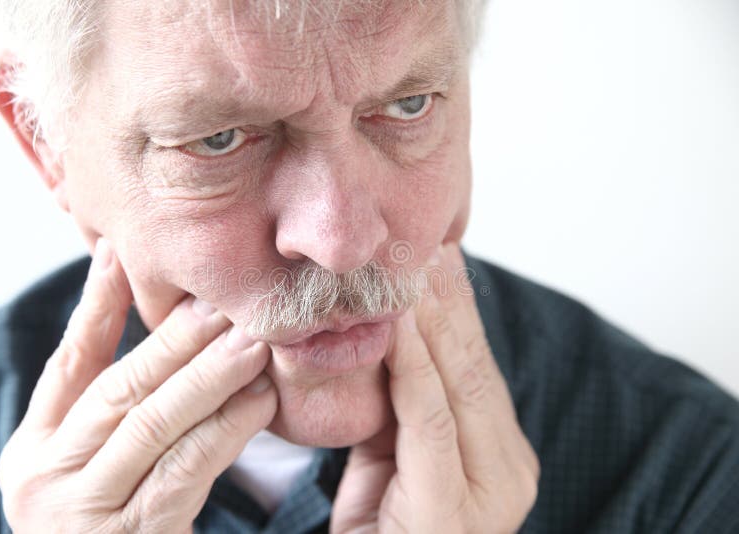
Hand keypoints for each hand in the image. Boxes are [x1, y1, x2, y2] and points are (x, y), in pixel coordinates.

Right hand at [0, 238, 276, 533]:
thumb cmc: (108, 514)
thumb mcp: (89, 458)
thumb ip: (104, 398)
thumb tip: (125, 292)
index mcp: (36, 450)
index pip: (69, 363)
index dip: (98, 306)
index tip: (124, 256)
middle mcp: (49, 478)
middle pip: (119, 390)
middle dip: (176, 340)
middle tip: (225, 302)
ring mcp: (87, 513)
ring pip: (155, 426)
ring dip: (209, 377)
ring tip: (253, 342)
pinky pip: (187, 471)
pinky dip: (226, 429)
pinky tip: (258, 400)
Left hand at [331, 243, 539, 532]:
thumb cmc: (381, 522)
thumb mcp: (395, 451)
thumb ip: (405, 401)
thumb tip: (394, 334)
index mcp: (502, 455)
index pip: (477, 368)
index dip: (459, 311)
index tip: (441, 256)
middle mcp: (510, 470)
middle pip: (473, 368)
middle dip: (449, 303)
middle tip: (428, 242)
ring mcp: (491, 494)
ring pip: (457, 386)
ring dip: (434, 322)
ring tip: (414, 266)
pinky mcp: (453, 510)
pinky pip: (430, 421)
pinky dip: (414, 369)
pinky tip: (401, 326)